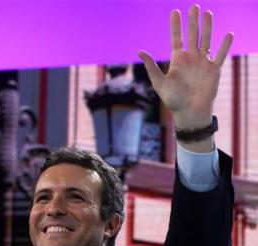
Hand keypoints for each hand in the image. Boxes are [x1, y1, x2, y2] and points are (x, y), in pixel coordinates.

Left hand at [139, 4, 232, 131]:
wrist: (189, 112)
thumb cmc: (172, 100)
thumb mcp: (159, 83)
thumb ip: (151, 67)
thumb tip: (140, 51)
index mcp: (177, 60)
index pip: (177, 39)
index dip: (176, 26)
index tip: (175, 12)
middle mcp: (191, 58)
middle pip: (193, 35)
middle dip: (193, 21)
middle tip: (194, 6)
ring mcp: (203, 63)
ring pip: (207, 40)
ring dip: (207, 27)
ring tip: (208, 13)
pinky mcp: (214, 70)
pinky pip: (221, 55)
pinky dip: (225, 45)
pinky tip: (228, 34)